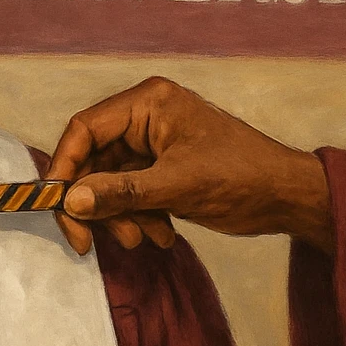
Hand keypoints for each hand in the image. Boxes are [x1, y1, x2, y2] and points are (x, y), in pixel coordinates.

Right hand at [47, 77, 331, 255]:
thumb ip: (120, 192)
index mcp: (148, 102)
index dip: (64, 169)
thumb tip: (69, 200)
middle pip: (92, 160)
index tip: (58, 208)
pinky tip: (162, 236)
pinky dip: (138, 218)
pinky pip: (129, 194)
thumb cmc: (242, 177)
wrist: (288, 197)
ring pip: (108, 183)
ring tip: (147, 239)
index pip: (84, 130)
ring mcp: (153, 144)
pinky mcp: (161, 168)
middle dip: (97, 204)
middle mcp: (145, 117)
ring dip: (120, 217)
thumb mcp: (178, 186)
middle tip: (95, 243)